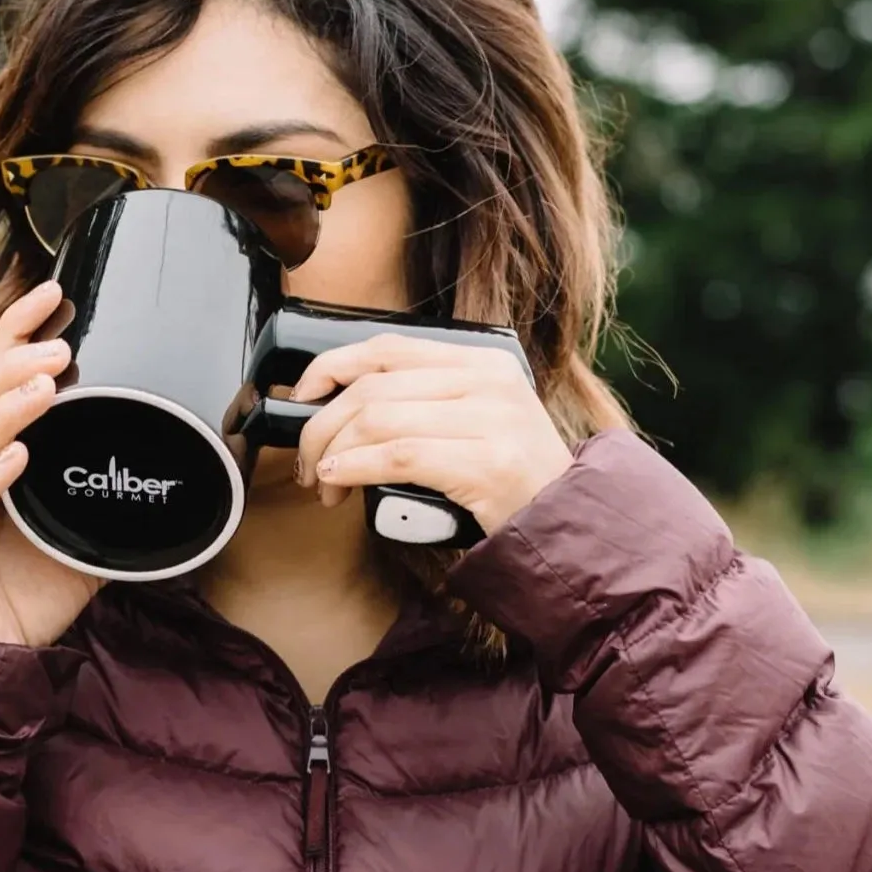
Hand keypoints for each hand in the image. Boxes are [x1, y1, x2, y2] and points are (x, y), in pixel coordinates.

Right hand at [0, 280, 101, 646]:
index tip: (53, 293)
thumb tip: (177, 468)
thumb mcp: (85, 531)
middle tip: (60, 344)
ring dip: (7, 407)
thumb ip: (113, 496)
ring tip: (48, 384)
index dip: (15, 332)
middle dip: (13, 362)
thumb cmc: (31, 590)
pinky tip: (21, 455)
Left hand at [291, 333, 573, 535]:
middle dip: (322, 425)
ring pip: (378, 419)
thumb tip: (340, 404)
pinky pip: (398, 456)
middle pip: (373, 387)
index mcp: (481, 361)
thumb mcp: (475, 421)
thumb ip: (423, 401)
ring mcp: (491, 420)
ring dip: (333, 453)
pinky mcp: (487, 464)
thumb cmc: (510, 479)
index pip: (387, 347)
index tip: (303, 396)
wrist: (567, 524)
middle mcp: (487, 382)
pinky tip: (337, 482)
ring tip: (323, 482)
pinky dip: (354, 468)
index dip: (331, 366)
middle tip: (308, 460)